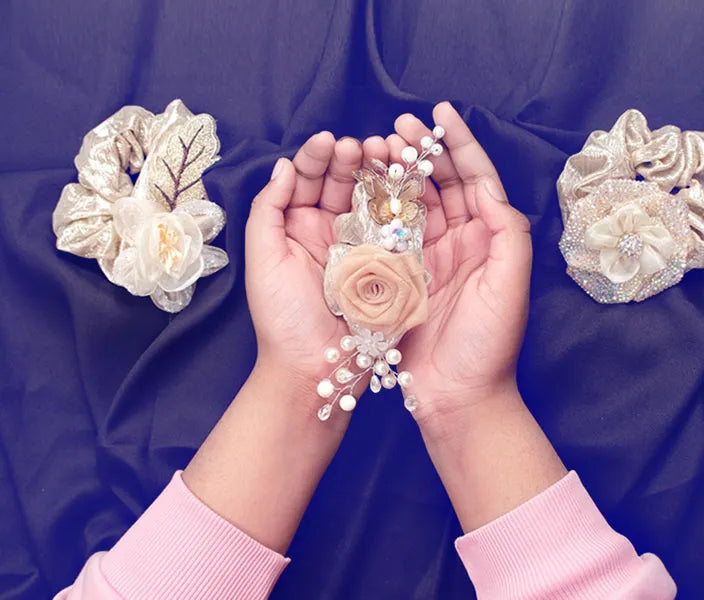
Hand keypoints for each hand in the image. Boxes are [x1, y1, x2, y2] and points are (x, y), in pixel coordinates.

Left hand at [245, 132, 386, 415]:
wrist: (316, 368)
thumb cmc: (283, 318)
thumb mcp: (263, 260)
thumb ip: (268, 210)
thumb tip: (283, 166)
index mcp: (293, 227)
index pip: (304, 180)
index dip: (315, 157)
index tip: (329, 141)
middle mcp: (326, 231)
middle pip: (338, 182)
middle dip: (349, 159)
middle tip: (362, 145)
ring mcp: (358, 245)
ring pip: (368, 197)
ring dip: (376, 173)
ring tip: (385, 154)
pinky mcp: (385, 261)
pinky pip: (391, 225)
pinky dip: (398, 201)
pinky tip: (404, 181)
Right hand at [389, 102, 532, 425]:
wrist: (459, 399)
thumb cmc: (490, 346)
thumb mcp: (509, 286)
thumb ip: (506, 233)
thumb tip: (485, 187)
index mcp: (490, 240)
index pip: (477, 180)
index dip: (460, 144)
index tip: (440, 114)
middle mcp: (463, 244)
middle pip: (442, 185)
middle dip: (423, 152)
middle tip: (396, 126)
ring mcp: (431, 261)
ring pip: (414, 205)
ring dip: (397, 174)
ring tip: (375, 148)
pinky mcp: (404, 280)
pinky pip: (392, 235)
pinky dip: (379, 209)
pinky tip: (364, 189)